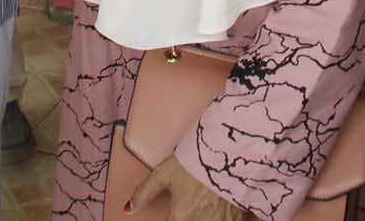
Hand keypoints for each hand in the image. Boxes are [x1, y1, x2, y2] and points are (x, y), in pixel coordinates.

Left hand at [128, 157, 245, 220]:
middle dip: (186, 219)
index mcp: (180, 217)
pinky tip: (215, 211)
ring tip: (200, 209)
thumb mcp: (163, 174)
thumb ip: (144, 194)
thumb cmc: (193, 161)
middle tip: (187, 210)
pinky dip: (219, 219)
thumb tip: (128, 208)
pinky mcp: (235, 217)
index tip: (171, 217)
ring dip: (203, 219)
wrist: (226, 150)